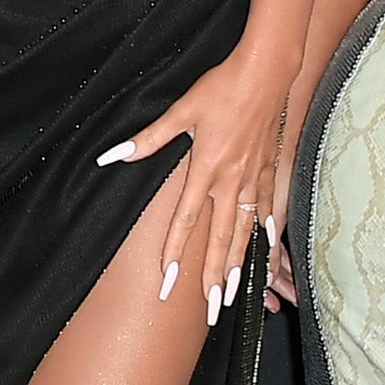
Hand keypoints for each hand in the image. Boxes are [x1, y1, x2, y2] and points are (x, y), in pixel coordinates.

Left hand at [96, 37, 292, 328]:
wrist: (267, 73)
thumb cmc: (221, 88)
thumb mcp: (181, 111)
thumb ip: (148, 139)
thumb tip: (113, 155)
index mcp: (206, 169)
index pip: (186, 222)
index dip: (176, 255)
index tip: (169, 284)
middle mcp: (232, 181)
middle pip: (220, 239)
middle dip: (213, 278)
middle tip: (212, 311)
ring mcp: (254, 178)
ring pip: (245, 231)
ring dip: (238, 265)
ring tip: (234, 294)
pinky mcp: (271, 169)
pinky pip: (267, 209)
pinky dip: (266, 233)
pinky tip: (267, 251)